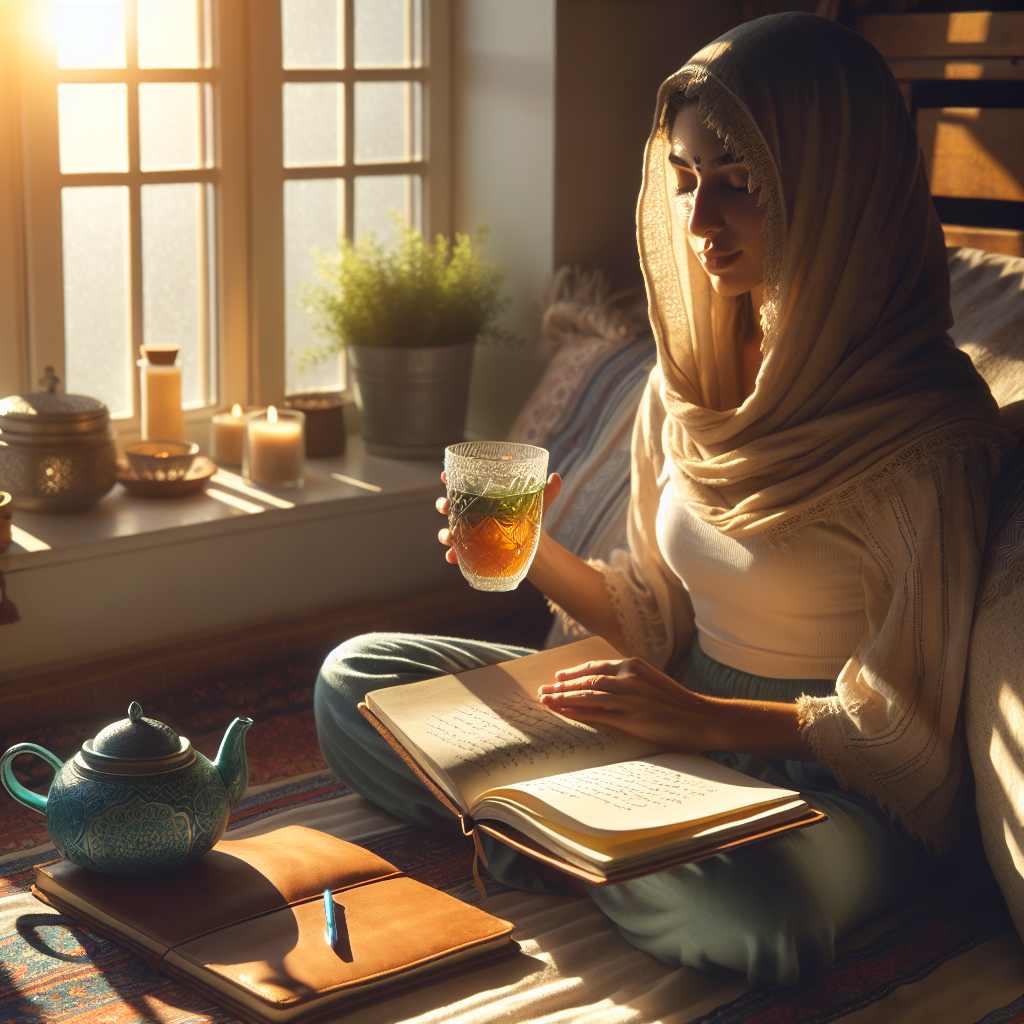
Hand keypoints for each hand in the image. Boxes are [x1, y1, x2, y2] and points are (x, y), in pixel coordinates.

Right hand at [436, 472, 562, 566]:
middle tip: (445, 505)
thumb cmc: (532, 520)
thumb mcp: (539, 505)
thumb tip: (556, 477)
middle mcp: (474, 515)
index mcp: (484, 499)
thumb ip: (547, 492)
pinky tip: (453, 557)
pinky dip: (453, 555)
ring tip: (449, 536)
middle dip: (443, 504)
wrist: (537, 549)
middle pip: (450, 506)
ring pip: (450, 531)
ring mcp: (472, 534)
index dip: (450, 480)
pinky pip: (459, 554)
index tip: (445, 477)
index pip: (463, 486)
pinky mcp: (475, 552)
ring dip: (445, 533)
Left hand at [537, 658, 712, 750]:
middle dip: (563, 685)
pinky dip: (576, 711)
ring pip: (587, 694)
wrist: (701, 718)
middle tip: (544, 689)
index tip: (559, 676)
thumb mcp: (652, 683)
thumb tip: (605, 690)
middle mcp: (629, 677)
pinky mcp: (631, 716)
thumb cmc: (678, 704)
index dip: (575, 672)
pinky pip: (596, 712)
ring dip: (563, 698)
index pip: (596, 668)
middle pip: (587, 680)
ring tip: (546, 700)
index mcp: (634, 666)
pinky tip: (563, 712)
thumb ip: (630, 682)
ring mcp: (629, 697)